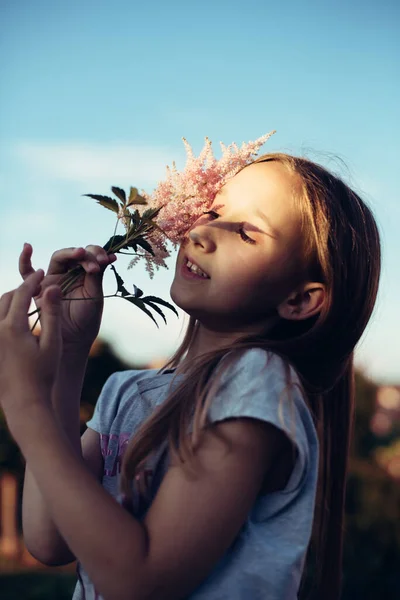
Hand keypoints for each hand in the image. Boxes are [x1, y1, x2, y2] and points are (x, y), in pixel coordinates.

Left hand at [0, 270, 61, 418]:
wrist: (24, 401)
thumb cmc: (43, 374)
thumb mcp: (53, 343)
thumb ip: (52, 313)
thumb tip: (53, 287)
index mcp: (13, 327)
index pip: (22, 293)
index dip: (34, 281)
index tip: (43, 273)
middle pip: (6, 298)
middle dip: (21, 289)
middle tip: (37, 288)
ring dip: (11, 302)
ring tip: (27, 302)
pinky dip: (4, 316)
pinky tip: (16, 321)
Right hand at [19, 243, 116, 349]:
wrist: (73, 339)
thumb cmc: (86, 318)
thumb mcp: (95, 295)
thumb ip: (96, 276)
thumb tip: (106, 257)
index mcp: (85, 273)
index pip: (89, 256)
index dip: (97, 254)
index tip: (107, 260)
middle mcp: (69, 272)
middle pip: (74, 254)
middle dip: (85, 255)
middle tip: (96, 262)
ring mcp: (53, 278)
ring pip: (58, 258)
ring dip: (69, 254)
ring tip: (79, 254)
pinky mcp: (39, 287)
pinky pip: (27, 271)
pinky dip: (24, 259)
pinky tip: (27, 247)